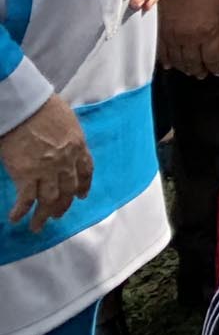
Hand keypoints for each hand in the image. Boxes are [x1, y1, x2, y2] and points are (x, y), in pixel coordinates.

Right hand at [1, 96, 89, 232]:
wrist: (26, 108)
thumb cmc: (44, 108)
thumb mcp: (67, 121)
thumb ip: (68, 137)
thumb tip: (63, 142)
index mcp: (78, 146)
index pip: (86, 171)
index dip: (84, 185)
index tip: (81, 196)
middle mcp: (66, 162)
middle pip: (68, 190)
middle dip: (63, 206)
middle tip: (57, 215)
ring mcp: (47, 171)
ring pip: (49, 200)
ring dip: (43, 216)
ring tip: (37, 226)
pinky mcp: (26, 175)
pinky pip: (25, 199)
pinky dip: (20, 211)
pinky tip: (15, 219)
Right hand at [157, 0, 218, 77]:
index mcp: (208, 32)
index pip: (212, 58)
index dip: (216, 67)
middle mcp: (189, 38)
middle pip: (194, 63)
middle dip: (200, 70)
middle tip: (203, 74)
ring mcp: (172, 36)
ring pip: (178, 60)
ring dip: (184, 68)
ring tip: (190, 71)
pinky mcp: (160, 31)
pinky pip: (162, 52)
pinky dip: (166, 61)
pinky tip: (170, 65)